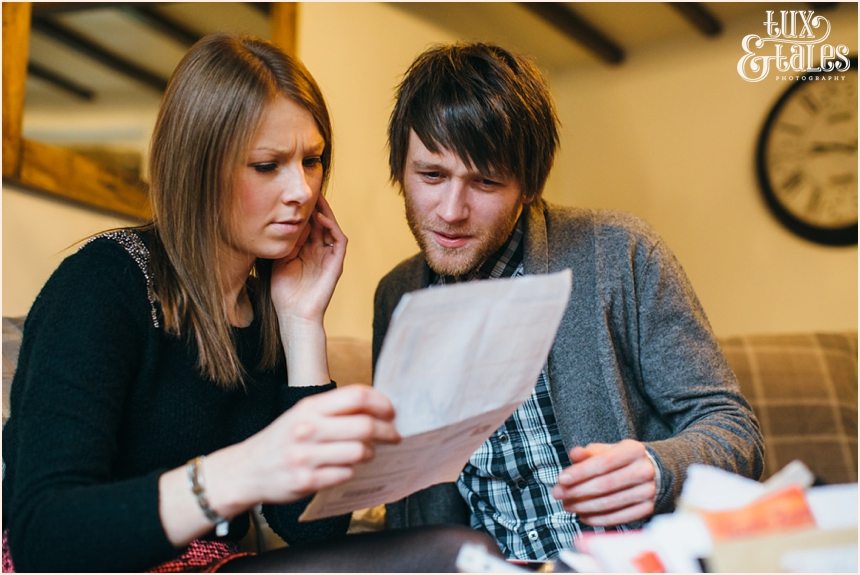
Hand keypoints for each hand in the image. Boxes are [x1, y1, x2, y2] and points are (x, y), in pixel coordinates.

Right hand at [231, 385, 399, 505]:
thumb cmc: (282, 439)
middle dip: (388, 432)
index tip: (391, 412)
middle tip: (394, 436)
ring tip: (367, 453)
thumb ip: (334, 410)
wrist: (246, 469)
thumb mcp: (302, 415)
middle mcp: (307, 429)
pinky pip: (345, 474)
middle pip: (365, 426)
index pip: (357, 396)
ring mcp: (306, 456)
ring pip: (359, 452)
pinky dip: (351, 471)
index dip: (381, 403)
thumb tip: (376, 408)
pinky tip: (345, 468)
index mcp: (310, 407)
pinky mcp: (306, 481)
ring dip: (370, 453)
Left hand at [271, 195, 346, 322]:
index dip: (303, 210)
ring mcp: (329, 257)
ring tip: (315, 197)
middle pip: (321, 222)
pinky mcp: (336, 263)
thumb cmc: (284, 292)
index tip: (294, 196)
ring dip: (325, 212)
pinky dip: (331, 227)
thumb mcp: (279, 260)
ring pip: (331, 227)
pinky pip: (338, 240)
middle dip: (315, 206)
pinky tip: (320, 217)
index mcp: (307, 250)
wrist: (294, 315)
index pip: (308, 225)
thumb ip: (284, 242)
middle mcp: (320, 251)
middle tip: (307, 189)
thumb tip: (282, 221)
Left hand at [551, 439, 656, 525]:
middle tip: (558, 494)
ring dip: (583, 507)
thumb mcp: (608, 450)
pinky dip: (597, 519)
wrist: (653, 470)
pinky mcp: (648, 509)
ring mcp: (648, 491)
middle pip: (605, 484)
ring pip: (609, 503)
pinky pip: (618, 517)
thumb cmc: (623, 459)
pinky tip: (582, 515)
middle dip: (577, 491)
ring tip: (567, 505)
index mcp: (634, 450)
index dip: (580, 472)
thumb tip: (574, 454)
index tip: (561, 479)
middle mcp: (644, 470)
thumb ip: (589, 452)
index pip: (603, 463)